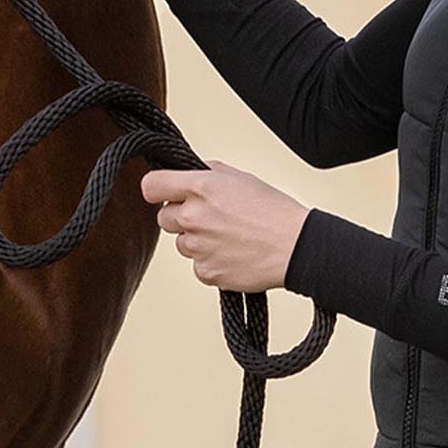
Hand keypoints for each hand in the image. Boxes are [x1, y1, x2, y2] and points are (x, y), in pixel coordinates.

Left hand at [141, 161, 311, 292]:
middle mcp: (193, 217)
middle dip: (181, 218)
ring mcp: (198, 247)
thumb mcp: (238, 177)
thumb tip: (183, 177)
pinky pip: (197, 266)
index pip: (151, 186)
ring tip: (228, 237)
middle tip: (209, 218)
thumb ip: (204, 174)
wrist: (296, 246)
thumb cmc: (272, 210)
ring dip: (197, 241)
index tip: (161, 193)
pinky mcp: (206, 273)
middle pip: (163, 218)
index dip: (155, 189)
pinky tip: (232, 254)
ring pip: (181, 243)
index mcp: (199, 187)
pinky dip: (210, 262)